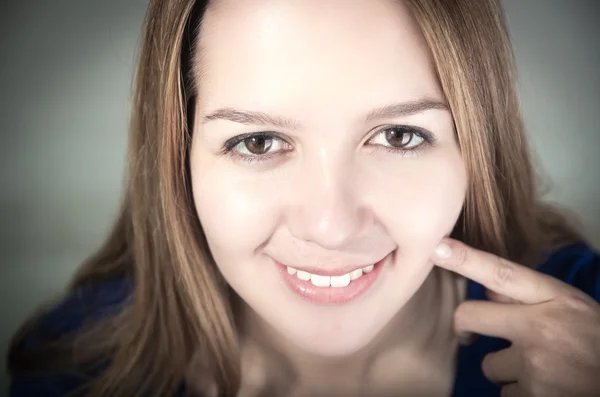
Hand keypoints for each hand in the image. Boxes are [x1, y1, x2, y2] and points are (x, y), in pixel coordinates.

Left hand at [431, 238, 599, 396]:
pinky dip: (521, 393)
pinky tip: (547, 388)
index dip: (466, 259)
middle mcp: (540, 327)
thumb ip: (528, 296)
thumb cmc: (594, 341)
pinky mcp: (532, 395)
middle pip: (469, 316)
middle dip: (466, 327)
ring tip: (541, 370)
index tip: (437, 247)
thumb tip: (487, 290)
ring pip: (489, 364)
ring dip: (507, 369)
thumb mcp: (571, 306)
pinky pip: (505, 392)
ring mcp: (534, 364)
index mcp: (553, 297)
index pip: (500, 273)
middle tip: (472, 335)